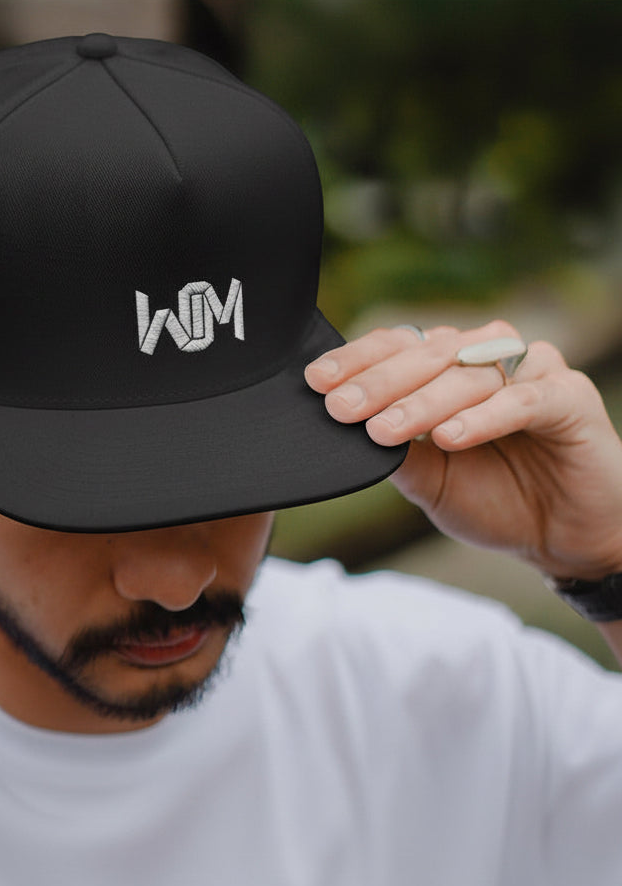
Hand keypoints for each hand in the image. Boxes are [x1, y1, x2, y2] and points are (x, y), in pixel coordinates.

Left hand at [305, 320, 621, 580]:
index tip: (316, 382)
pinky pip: (523, 400)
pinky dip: (484, 417)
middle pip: (428, 354)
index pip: (398, 347)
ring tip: (384, 431)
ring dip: (422, 401)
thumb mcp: (429, 479)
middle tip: (341, 407)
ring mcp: (531, 372)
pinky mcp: (569, 397)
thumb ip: (394, 451)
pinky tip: (449, 437)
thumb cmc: (494, 499)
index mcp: (448, 368)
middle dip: (379, 382)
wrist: (561, 538)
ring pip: (469, 373)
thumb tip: (342, 430)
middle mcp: (488, 358)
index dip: (357, 360)